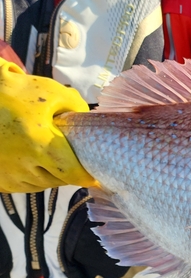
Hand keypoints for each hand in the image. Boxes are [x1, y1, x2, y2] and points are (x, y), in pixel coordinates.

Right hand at [0, 58, 94, 192]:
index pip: (72, 174)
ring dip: (50, 173)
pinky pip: (24, 185)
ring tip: (47, 154)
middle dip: (68, 170)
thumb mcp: (51, 92)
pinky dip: (32, 176)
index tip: (94, 175)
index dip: (86, 176)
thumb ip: (76, 108)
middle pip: (59, 180)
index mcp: (39, 145)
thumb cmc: (14, 92)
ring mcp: (8, 175)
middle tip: (69, 156)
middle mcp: (22, 165)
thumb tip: (88, 124)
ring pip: (42, 184)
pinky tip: (30, 159)